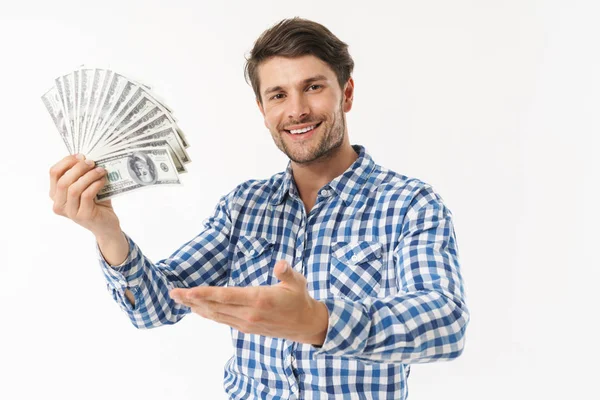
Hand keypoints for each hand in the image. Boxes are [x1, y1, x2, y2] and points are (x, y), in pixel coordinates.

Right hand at [49, 154, 119, 236]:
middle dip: (78, 168)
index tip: (81, 156)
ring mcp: (70, 212)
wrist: (106, 225)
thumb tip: (86, 156)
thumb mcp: (86, 186)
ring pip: (74, 188)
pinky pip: (86, 195)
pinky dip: (95, 184)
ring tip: (101, 170)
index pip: (54, 173)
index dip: (66, 162)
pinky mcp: (83, 216)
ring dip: (88, 176)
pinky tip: (103, 180)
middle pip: (63, 181)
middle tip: (92, 162)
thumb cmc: (96, 203)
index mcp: (56, 195)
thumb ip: (82, 174)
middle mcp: (59, 204)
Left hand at [169, 260, 328, 345]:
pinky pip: (221, 320)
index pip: (226, 296)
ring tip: (179, 299)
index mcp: (258, 299)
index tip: (188, 291)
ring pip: (215, 315)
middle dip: (192, 299)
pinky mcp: (246, 327)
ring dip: (195, 307)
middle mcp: (248, 314)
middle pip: (214, 306)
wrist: (306, 325)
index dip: (205, 294)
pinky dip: (207, 314)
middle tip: (173, 293)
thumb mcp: (297, 282)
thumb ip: (286, 272)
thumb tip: (280, 264)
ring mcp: (246, 322)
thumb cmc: (299, 299)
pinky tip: (197, 308)